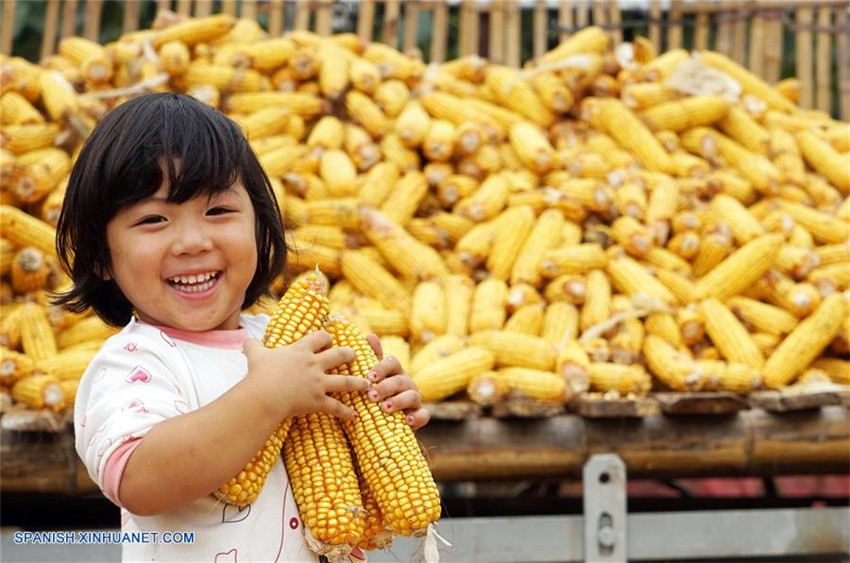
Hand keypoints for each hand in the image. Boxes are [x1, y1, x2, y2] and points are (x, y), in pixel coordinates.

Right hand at [243, 331, 370, 421]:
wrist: (264, 395)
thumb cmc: (259, 374)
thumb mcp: (255, 355)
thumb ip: (253, 345)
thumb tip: (245, 339)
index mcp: (301, 350)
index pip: (320, 337)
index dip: (326, 337)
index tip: (329, 339)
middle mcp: (314, 364)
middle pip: (340, 355)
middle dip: (349, 354)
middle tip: (355, 355)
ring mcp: (319, 383)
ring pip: (346, 381)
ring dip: (358, 383)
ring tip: (368, 383)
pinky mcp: (319, 401)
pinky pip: (337, 408)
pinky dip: (346, 413)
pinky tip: (355, 416)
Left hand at [364, 334, 430, 430]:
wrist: (383, 421)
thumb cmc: (376, 393)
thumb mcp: (372, 377)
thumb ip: (371, 358)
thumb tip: (370, 335)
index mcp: (395, 371)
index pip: (392, 362)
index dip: (381, 368)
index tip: (369, 376)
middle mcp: (407, 382)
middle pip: (400, 380)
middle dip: (386, 387)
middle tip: (371, 395)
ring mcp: (415, 399)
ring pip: (412, 396)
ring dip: (398, 401)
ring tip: (385, 408)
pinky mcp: (419, 415)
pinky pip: (423, 415)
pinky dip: (417, 418)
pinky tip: (407, 421)